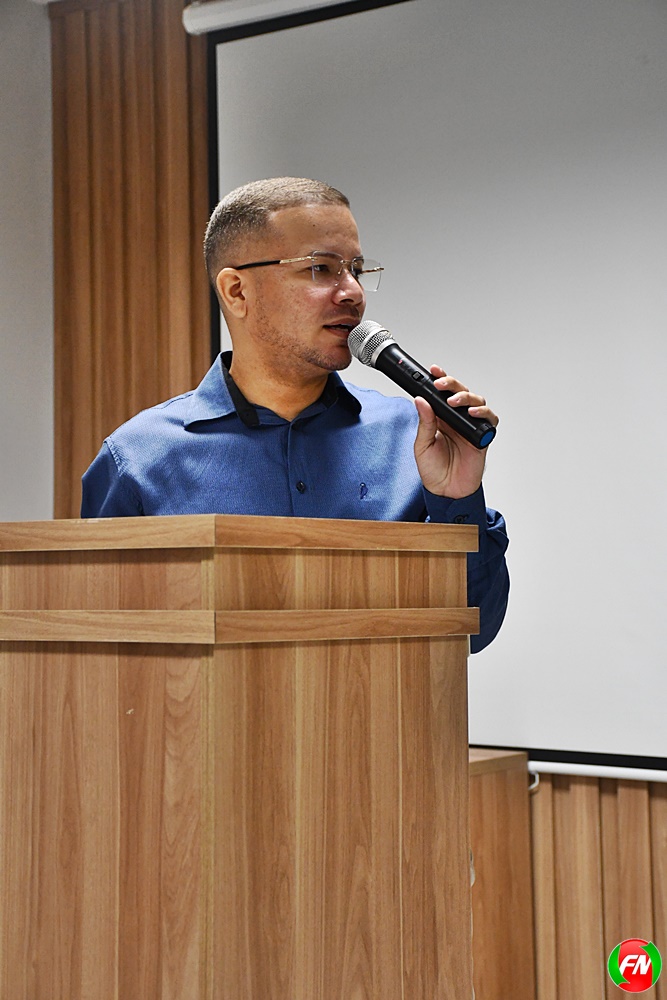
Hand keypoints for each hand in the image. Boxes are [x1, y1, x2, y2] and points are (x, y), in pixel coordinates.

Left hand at [413, 365, 498, 498]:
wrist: (446, 491)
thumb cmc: (433, 470)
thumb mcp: (422, 444)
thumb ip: (425, 422)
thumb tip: (420, 400)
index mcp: (441, 418)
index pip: (442, 394)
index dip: (441, 380)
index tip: (433, 370)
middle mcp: (457, 419)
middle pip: (460, 392)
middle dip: (452, 384)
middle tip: (441, 384)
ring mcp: (470, 426)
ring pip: (476, 401)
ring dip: (466, 397)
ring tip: (454, 401)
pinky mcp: (482, 436)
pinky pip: (489, 420)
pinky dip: (483, 413)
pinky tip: (472, 412)